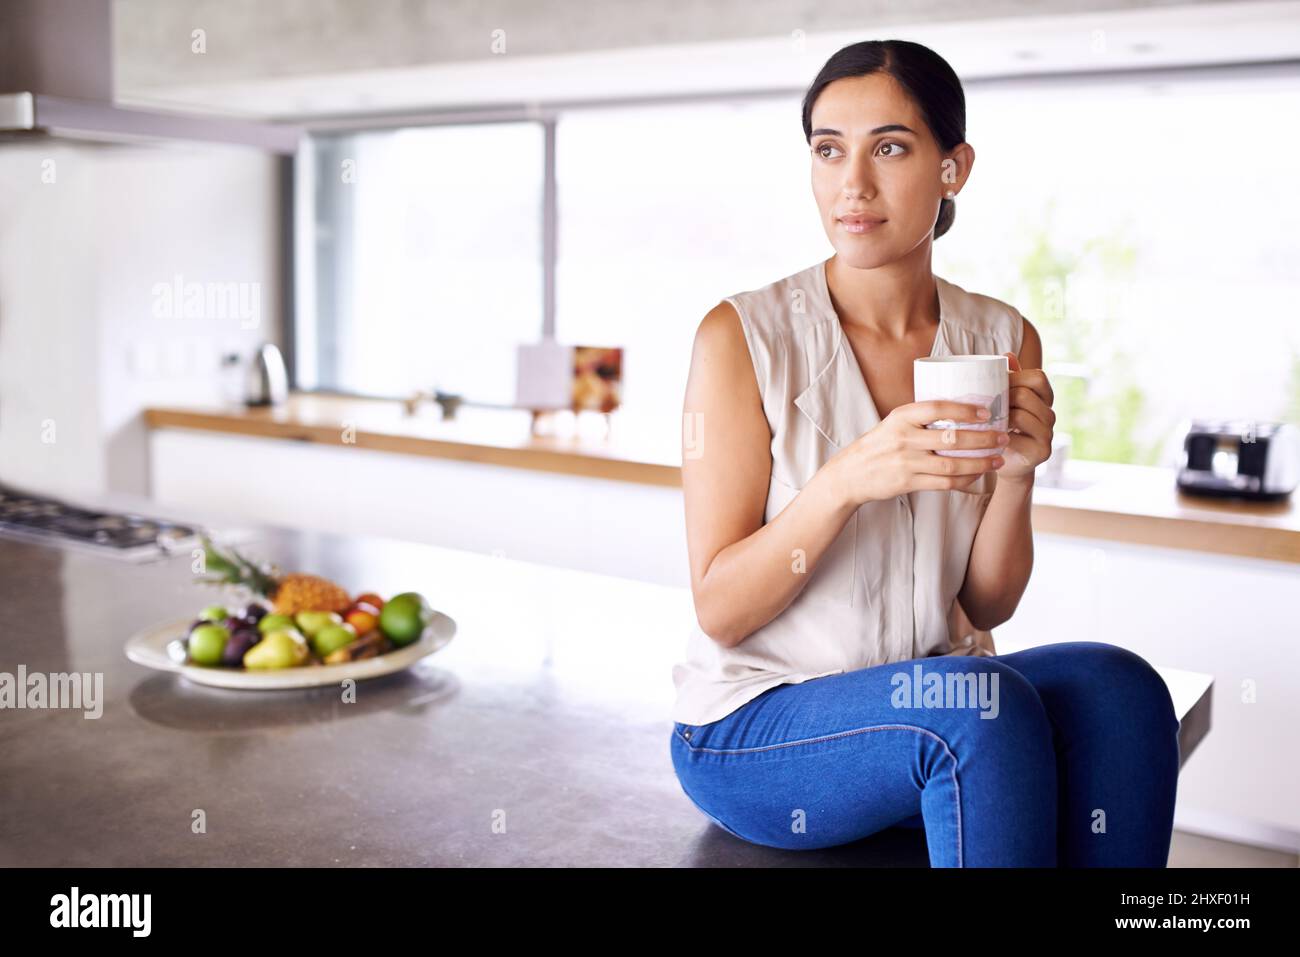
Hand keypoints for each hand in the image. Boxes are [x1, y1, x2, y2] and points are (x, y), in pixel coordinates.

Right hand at [828, 399, 1008, 507]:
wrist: (851, 474)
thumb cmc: (879, 444)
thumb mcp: (893, 422)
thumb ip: (920, 417)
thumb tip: (960, 407)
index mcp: (901, 417)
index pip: (937, 408)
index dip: (964, 409)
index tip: (986, 411)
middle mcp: (904, 438)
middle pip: (951, 438)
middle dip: (982, 438)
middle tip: (1003, 436)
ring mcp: (907, 462)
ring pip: (952, 463)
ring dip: (980, 462)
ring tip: (999, 458)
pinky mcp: (909, 483)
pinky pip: (945, 482)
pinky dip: (965, 479)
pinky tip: (978, 474)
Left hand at [998, 351, 1054, 482]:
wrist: (1005, 463)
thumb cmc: (1003, 427)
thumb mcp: (1006, 402)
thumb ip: (1009, 380)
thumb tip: (1007, 355)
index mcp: (1044, 399)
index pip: (1038, 378)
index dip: (1016, 377)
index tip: (997, 384)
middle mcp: (1050, 415)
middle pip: (1025, 395)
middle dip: (1001, 398)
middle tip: (983, 405)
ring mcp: (1048, 434)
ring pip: (1020, 415)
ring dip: (999, 417)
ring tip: (985, 420)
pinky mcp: (1041, 452)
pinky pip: (1016, 438)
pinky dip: (999, 436)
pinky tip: (989, 437)